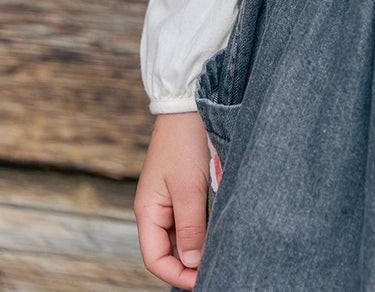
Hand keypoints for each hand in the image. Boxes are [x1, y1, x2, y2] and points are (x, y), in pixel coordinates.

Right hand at [134, 111, 210, 288]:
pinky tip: (219, 227)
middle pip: (168, 250)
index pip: (155, 258)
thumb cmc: (185, 143)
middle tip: (218, 266)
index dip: (177, 274)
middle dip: (190, 263)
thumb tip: (192, 263)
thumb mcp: (189, 188)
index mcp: (148, 211)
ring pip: (181, 235)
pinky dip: (202, 227)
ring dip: (198, 244)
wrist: (189, 104)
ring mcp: (169, 199)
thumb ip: (191, 227)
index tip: (203, 280)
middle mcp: (155, 209)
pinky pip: (190, 218)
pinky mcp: (183, 188)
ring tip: (222, 248)